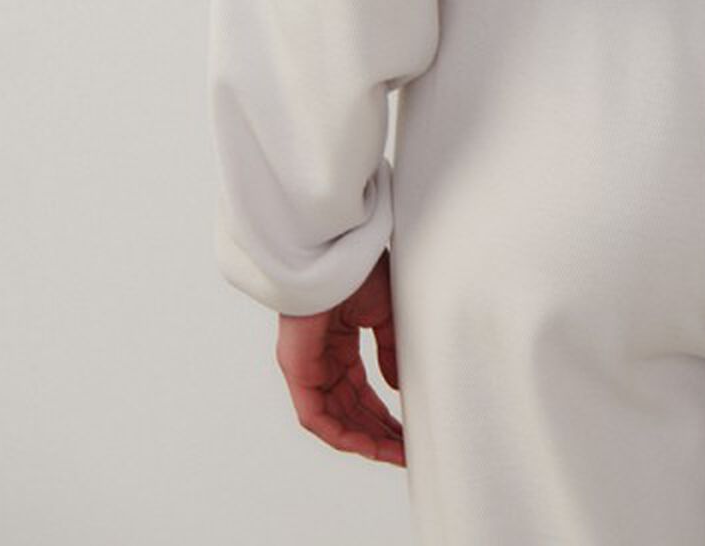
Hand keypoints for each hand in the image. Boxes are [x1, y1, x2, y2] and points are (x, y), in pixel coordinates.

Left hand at [276, 248, 404, 462]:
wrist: (333, 249)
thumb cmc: (355, 268)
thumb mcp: (382, 314)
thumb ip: (390, 350)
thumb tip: (397, 387)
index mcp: (337, 344)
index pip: (360, 392)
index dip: (384, 415)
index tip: (408, 433)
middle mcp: (319, 360)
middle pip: (349, 411)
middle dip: (378, 434)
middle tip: (406, 452)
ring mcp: (305, 367)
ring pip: (333, 420)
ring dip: (364, 440)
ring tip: (395, 454)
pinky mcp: (296, 371)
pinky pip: (315, 417)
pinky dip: (342, 434)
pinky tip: (368, 444)